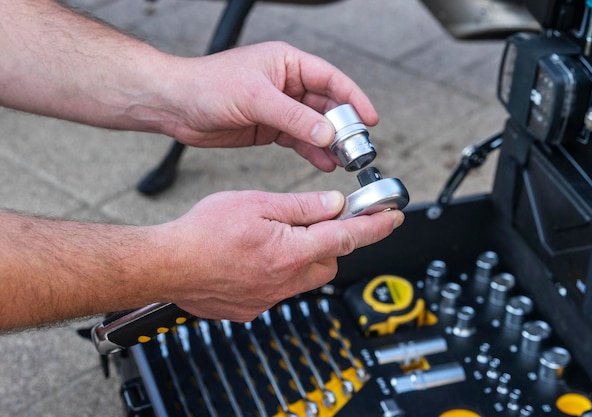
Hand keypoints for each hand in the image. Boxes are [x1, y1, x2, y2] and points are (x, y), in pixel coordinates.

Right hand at [156, 190, 402, 320]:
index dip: (375, 226)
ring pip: (306, 277)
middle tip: (313, 222)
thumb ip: (301, 206)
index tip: (393, 218)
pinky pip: (280, 290)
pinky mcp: (253, 309)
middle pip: (329, 261)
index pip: (347, 237)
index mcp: (291, 251)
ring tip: (276, 239)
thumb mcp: (257, 204)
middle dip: (330, 242)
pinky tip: (255, 259)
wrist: (167, 265)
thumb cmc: (203, 233)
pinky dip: (279, 273)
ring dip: (303, 257)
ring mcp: (269, 299)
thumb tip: (333, 205)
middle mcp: (285, 281)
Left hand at [160, 41, 378, 171]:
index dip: (353, 98)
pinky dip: (312, 152)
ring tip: (343, 161)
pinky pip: (299, 140)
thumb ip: (294, 117)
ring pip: (315, 126)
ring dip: (329, 143)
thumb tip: (326, 133)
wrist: (176, 106)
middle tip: (357, 148)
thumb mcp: (256, 98)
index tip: (370, 119)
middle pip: (327, 106)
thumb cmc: (208, 86)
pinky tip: (323, 164)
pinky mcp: (270, 128)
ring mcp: (280, 108)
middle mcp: (287, 84)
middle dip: (343, 127)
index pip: (330, 79)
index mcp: (287, 64)